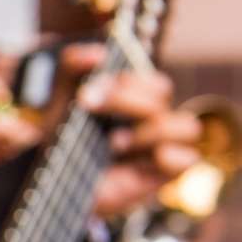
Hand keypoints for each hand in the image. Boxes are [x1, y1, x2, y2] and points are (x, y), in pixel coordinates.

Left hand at [51, 44, 202, 217]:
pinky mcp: (161, 175)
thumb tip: (98, 53)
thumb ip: (72, 68)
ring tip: (114, 144)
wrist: (52, 187)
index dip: (125, 81)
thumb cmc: (62, 143)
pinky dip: (168, 156)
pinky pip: (189, 159)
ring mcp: (161, 148)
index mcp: (136, 101)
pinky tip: (135, 162)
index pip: (153, 81)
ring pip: (187, 126)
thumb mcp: (60, 101)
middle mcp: (153, 121)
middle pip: (165, 96)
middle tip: (88, 107)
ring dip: (149, 131)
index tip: (86, 92)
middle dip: (124, 99)